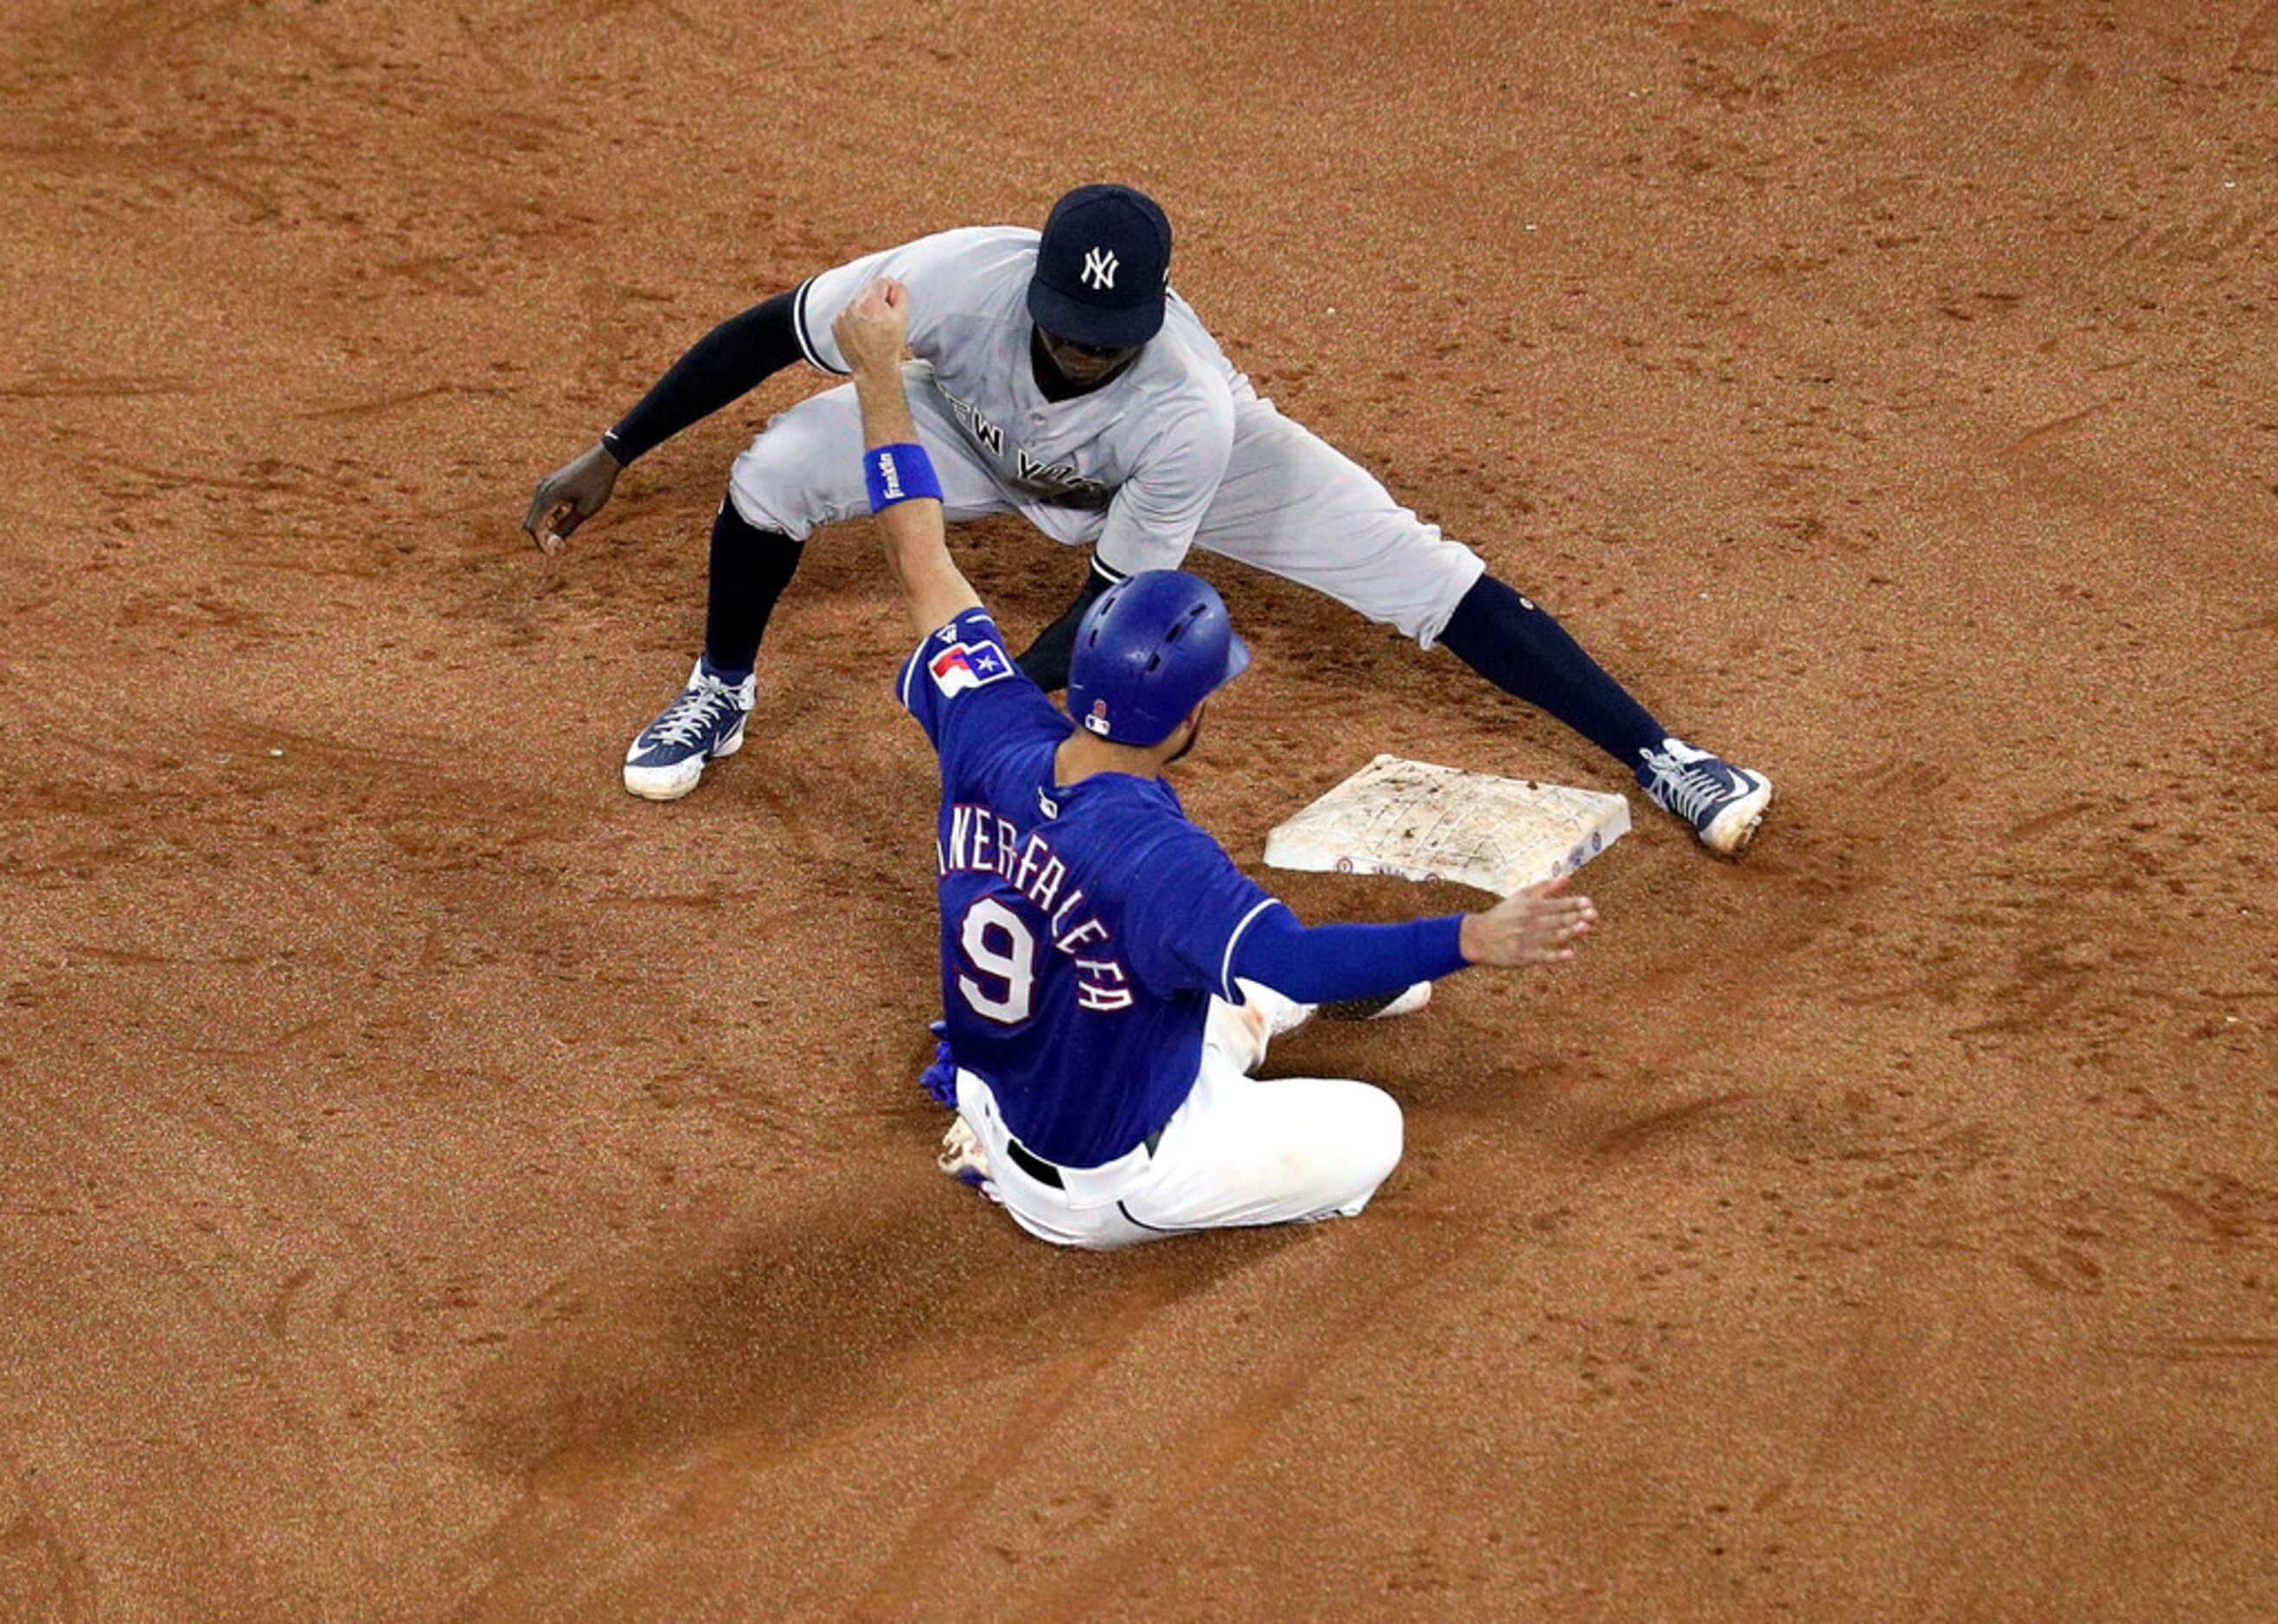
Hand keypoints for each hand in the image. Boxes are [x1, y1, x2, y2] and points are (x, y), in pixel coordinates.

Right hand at [521, 440, 622, 553]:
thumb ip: (567, 528)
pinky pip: (543, 505)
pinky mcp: (550, 483)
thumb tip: (554, 544)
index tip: (553, 554)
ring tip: (566, 528)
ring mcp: (544, 485)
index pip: (534, 527)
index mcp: (548, 497)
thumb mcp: (584, 511)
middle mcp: (541, 490)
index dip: (541, 543)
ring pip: (536, 513)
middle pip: (530, 521)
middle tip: (559, 545)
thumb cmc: (597, 485)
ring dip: (547, 526)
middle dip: (542, 536)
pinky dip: (550, 515)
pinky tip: (566, 515)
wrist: (604, 460)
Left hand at [831, 277, 910, 378]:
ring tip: (871, 329)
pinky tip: (862, 332)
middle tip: (882, 322)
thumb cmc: (890, 344)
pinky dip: (854, 319)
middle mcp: (853, 306)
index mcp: (870, 303)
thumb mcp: (902, 317)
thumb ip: (900, 293)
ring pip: (857, 302)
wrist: (873, 369)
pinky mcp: (835, 324)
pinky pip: (847, 313)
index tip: (891, 308)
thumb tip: (892, 281)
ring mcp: (842, 315)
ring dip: (864, 310)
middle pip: (868, 291)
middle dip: (876, 302)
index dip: (890, 293)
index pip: (881, 282)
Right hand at [1459, 876, 1596, 967]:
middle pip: (1556, 919)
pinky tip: (1570, 954)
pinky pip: (1542, 956)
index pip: (1556, 905)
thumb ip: (1545, 887)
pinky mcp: (1523, 956)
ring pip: (1551, 936)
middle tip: (1593, 915)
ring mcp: (1527, 940)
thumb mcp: (1521, 897)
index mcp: (1531, 907)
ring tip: (1585, 928)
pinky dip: (1556, 955)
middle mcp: (1530, 922)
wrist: (1477, 937)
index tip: (1588, 902)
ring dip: (1569, 932)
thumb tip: (1567, 876)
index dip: (1572, 904)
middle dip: (1575, 916)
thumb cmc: (1503, 915)